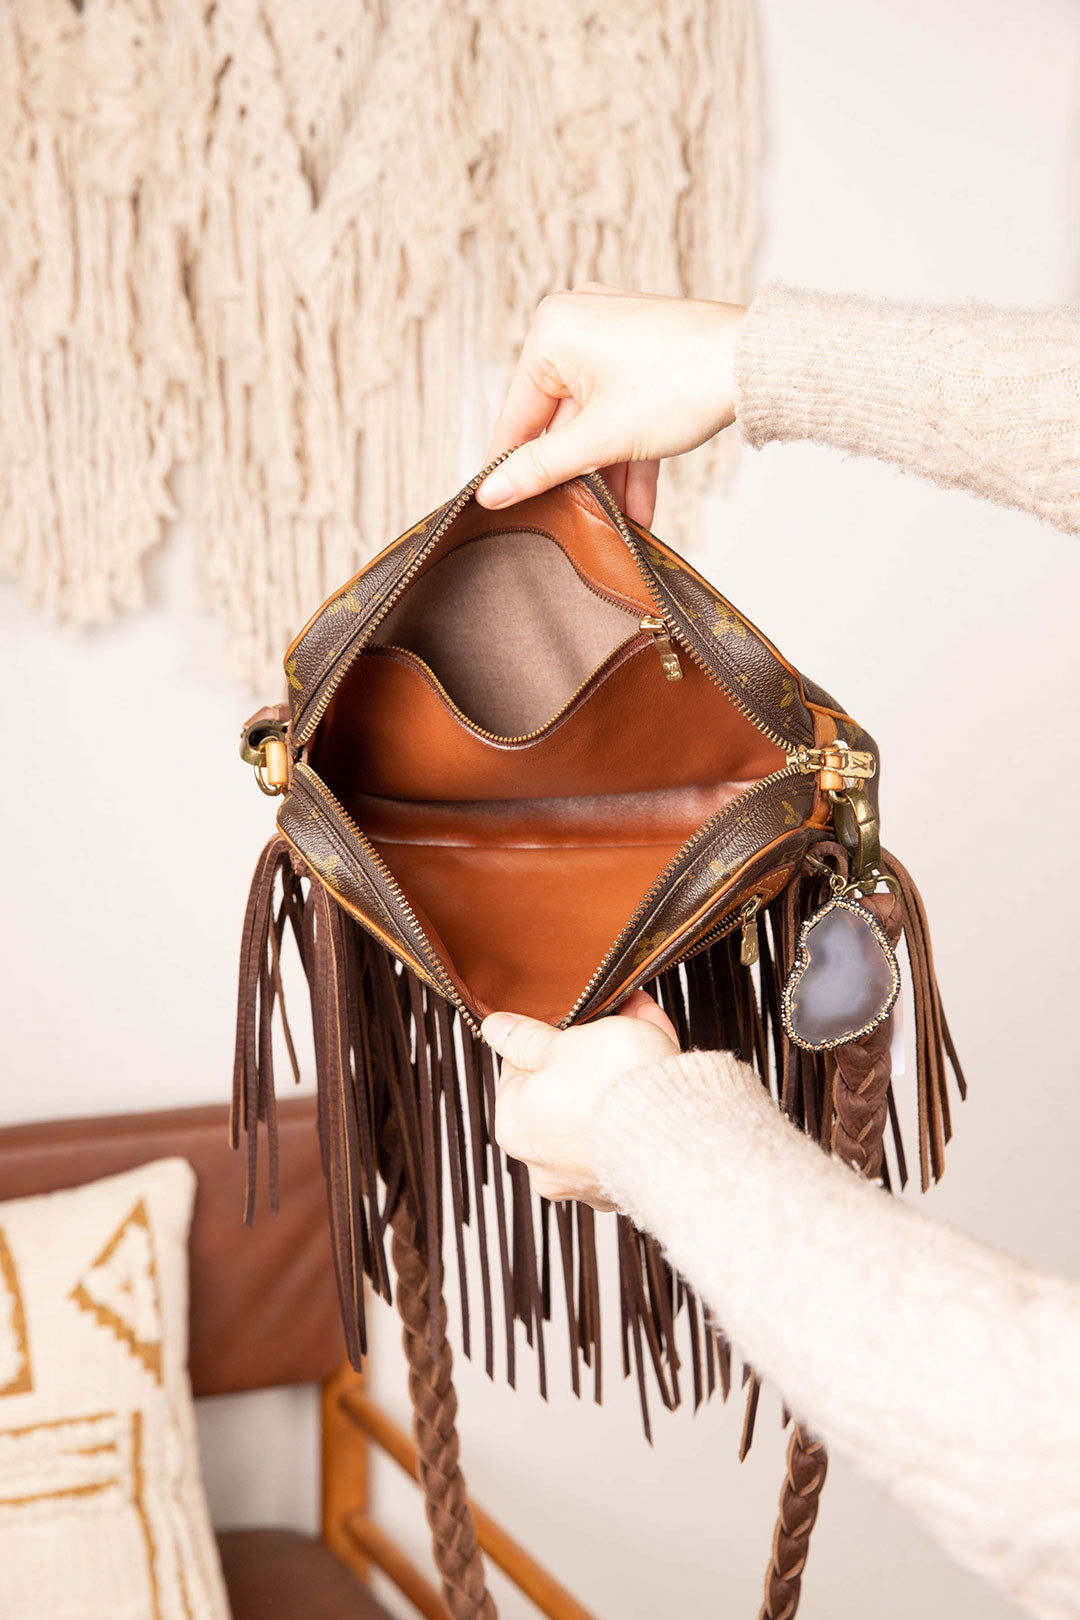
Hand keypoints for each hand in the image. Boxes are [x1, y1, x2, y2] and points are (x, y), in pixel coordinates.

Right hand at [477, 283, 747, 525]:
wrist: (757, 363)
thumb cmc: (681, 383)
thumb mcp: (600, 439)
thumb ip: (541, 469)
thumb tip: (491, 493)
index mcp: (551, 332)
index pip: (517, 417)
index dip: (510, 469)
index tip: (498, 510)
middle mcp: (576, 324)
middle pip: (559, 422)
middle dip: (575, 478)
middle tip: (568, 527)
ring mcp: (612, 338)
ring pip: (595, 422)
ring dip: (606, 476)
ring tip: (612, 526)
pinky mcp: (643, 355)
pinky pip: (622, 412)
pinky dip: (629, 455)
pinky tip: (637, 508)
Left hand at [482, 990, 679, 1210]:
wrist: (677, 1132)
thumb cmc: (612, 1086)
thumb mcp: (564, 1042)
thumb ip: (527, 1037)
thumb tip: (495, 1027)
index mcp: (514, 1125)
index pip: (520, 1070)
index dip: (550, 1038)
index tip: (574, 1021)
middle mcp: (544, 1162)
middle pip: (563, 1090)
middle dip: (591, 1051)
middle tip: (614, 1019)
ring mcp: (588, 1177)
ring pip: (601, 1108)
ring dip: (622, 1067)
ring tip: (645, 1028)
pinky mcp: (629, 1181)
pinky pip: (631, 1128)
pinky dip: (643, 1097)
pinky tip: (661, 1060)